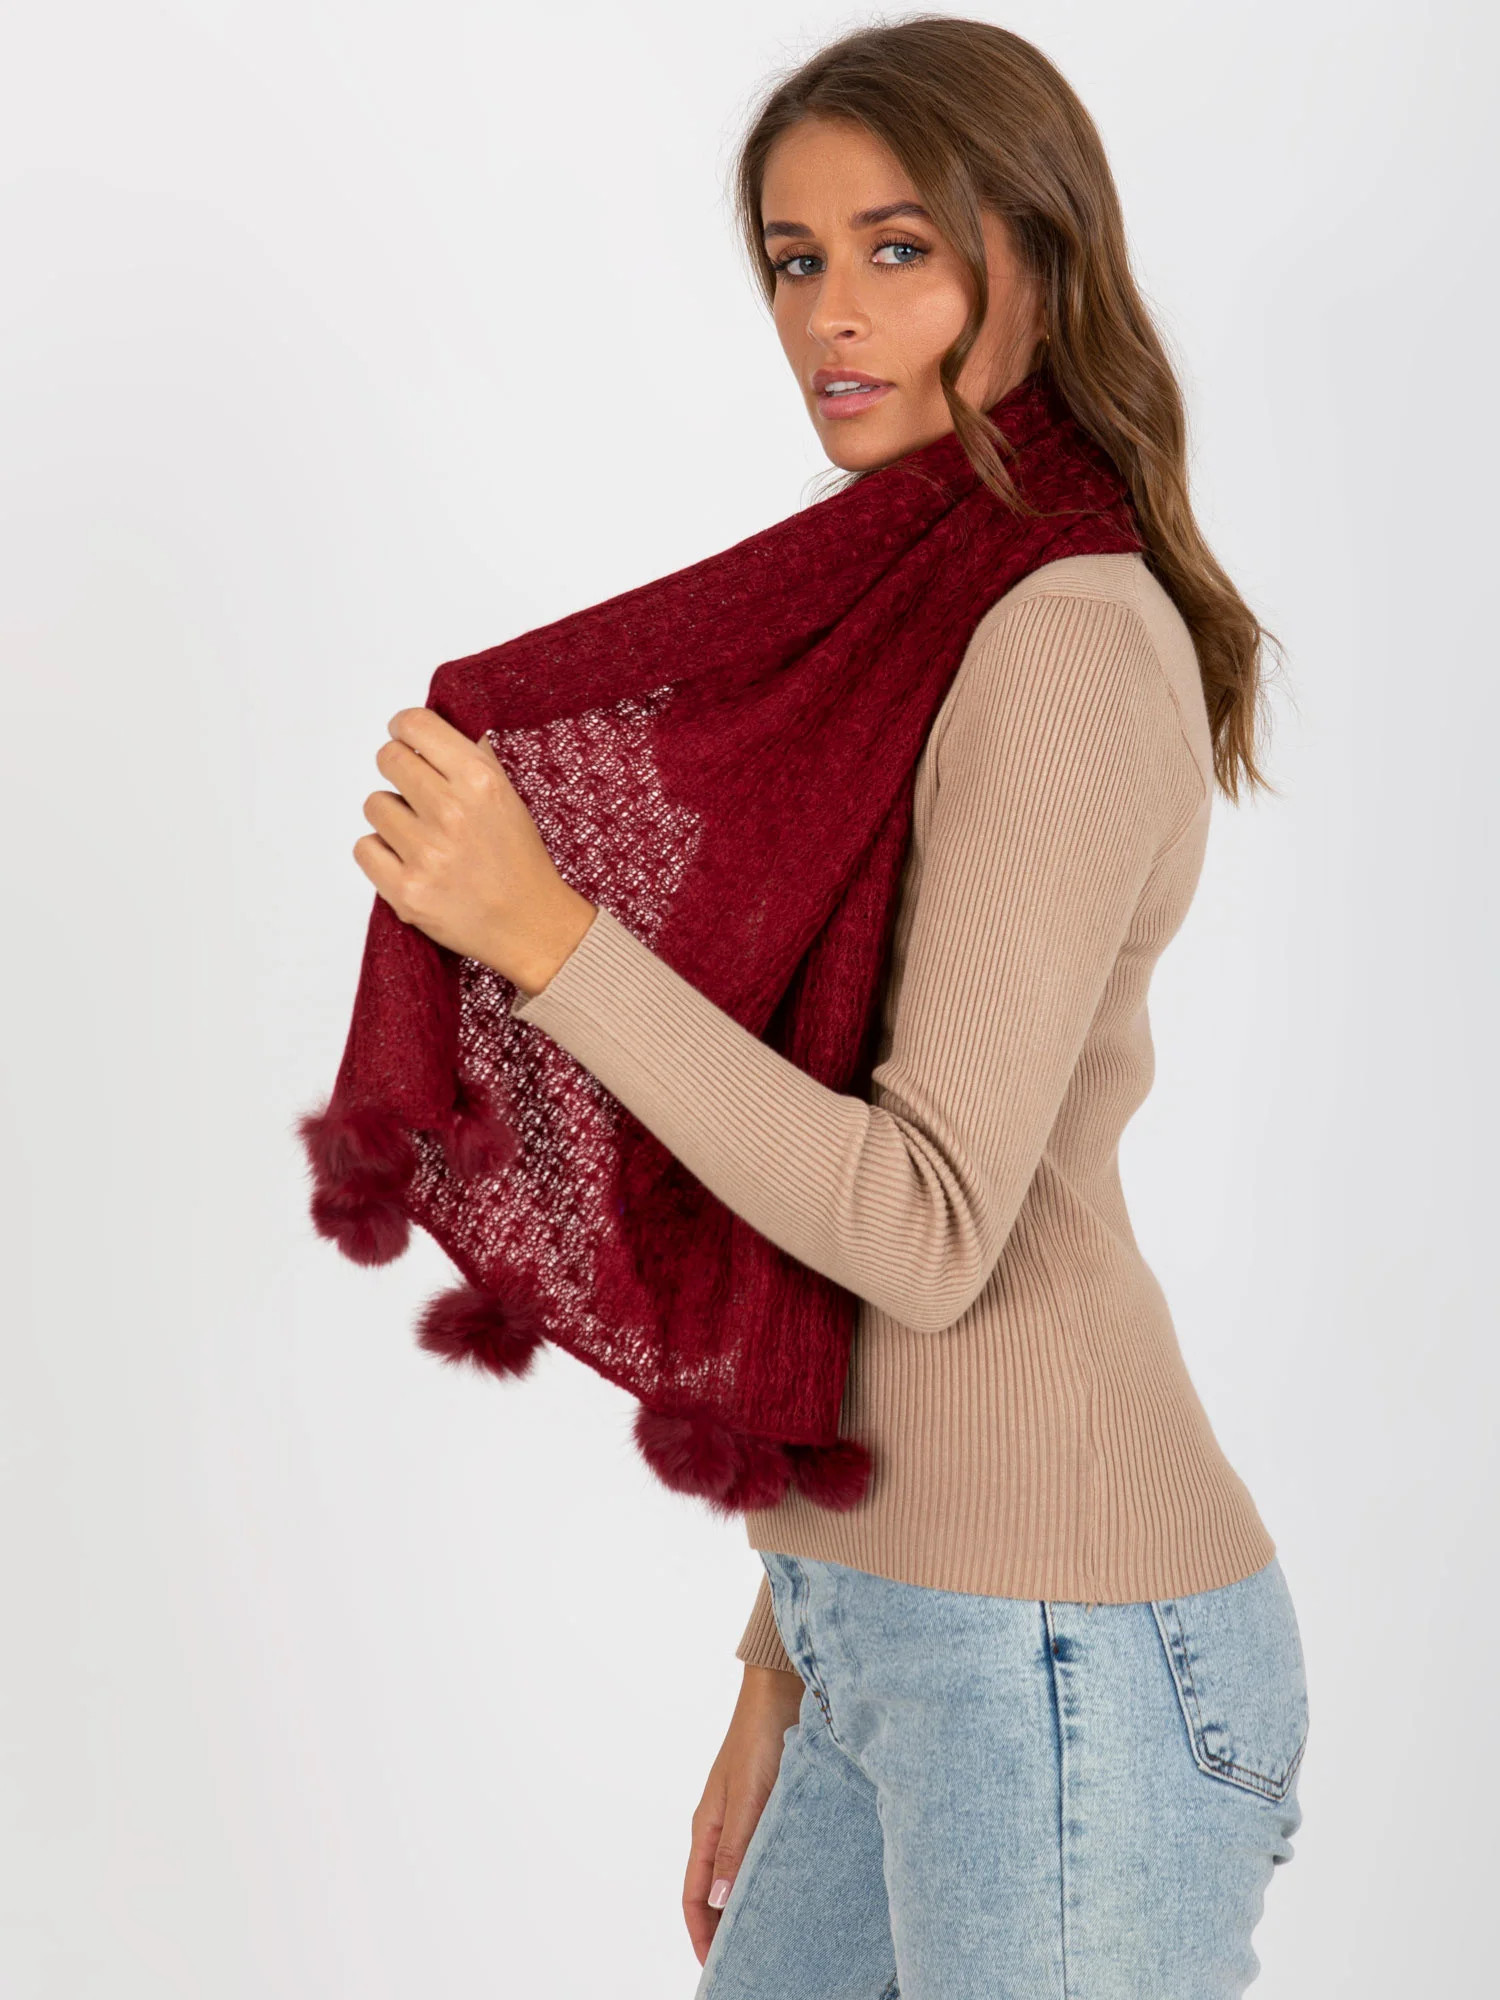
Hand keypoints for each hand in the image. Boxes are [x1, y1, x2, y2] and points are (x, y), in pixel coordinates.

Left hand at [355, 707, 596, 996]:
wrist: (530, 925)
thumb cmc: (518, 860)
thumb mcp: (508, 796)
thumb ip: (470, 759)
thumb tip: (431, 728)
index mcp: (479, 781)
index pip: (414, 725)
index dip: (405, 729)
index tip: (406, 739)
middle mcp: (451, 812)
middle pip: (388, 759)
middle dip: (399, 771)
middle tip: (416, 792)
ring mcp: (426, 854)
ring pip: (373, 804)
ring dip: (392, 816)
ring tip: (422, 836)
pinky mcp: (406, 891)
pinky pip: (364, 847)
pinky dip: (381, 853)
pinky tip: (409, 861)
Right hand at [683, 1664, 804, 1965]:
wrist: (783, 1687)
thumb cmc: (760, 1735)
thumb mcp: (747, 1796)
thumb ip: (736, 1847)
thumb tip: (722, 1901)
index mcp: (708, 1827)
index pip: (694, 1896)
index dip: (701, 1935)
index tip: (717, 1969)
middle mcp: (725, 1826)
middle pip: (717, 1892)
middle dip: (726, 1929)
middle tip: (752, 1961)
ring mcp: (748, 1815)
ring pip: (743, 1874)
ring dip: (752, 1904)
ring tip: (776, 1935)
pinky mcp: (773, 1804)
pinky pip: (767, 1852)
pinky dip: (774, 1876)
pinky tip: (796, 1887)